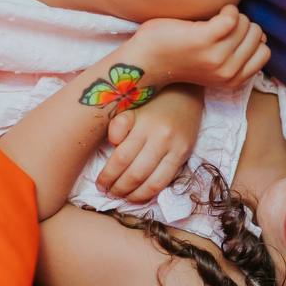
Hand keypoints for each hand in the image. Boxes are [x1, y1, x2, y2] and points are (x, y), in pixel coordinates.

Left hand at [96, 84, 202, 202]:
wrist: (185, 89)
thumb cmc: (152, 100)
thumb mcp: (131, 106)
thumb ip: (118, 124)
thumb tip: (112, 144)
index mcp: (143, 124)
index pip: (121, 158)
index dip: (108, 176)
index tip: (99, 184)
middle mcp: (161, 137)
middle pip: (135, 174)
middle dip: (118, 188)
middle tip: (108, 193)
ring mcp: (175, 148)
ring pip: (151, 183)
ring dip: (134, 195)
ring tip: (122, 196)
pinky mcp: (185, 154)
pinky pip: (166, 181)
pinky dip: (150, 192)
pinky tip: (139, 195)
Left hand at [130, 5, 269, 89]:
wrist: (146, 61)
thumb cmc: (179, 57)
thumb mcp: (214, 66)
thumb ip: (237, 56)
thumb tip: (261, 37)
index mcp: (232, 80)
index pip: (264, 53)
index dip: (252, 39)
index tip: (234, 35)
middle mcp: (227, 71)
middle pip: (257, 36)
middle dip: (244, 25)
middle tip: (223, 25)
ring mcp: (216, 57)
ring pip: (246, 25)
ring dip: (235, 15)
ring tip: (217, 18)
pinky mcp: (204, 39)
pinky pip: (232, 18)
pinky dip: (228, 9)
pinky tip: (218, 11)